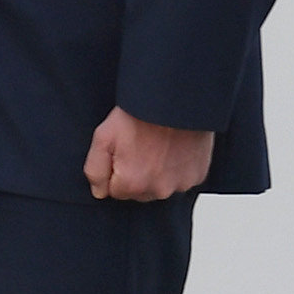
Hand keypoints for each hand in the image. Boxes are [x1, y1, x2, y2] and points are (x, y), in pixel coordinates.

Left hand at [84, 107, 212, 201]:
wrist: (175, 101)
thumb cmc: (139, 115)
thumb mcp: (103, 138)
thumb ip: (95, 171)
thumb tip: (99, 192)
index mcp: (133, 184)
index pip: (115, 191)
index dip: (115, 170)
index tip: (122, 151)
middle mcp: (159, 190)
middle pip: (139, 192)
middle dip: (136, 174)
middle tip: (140, 147)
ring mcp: (181, 184)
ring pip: (160, 186)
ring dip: (157, 173)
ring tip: (157, 146)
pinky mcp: (198, 175)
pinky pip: (181, 179)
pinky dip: (176, 168)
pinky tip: (173, 149)